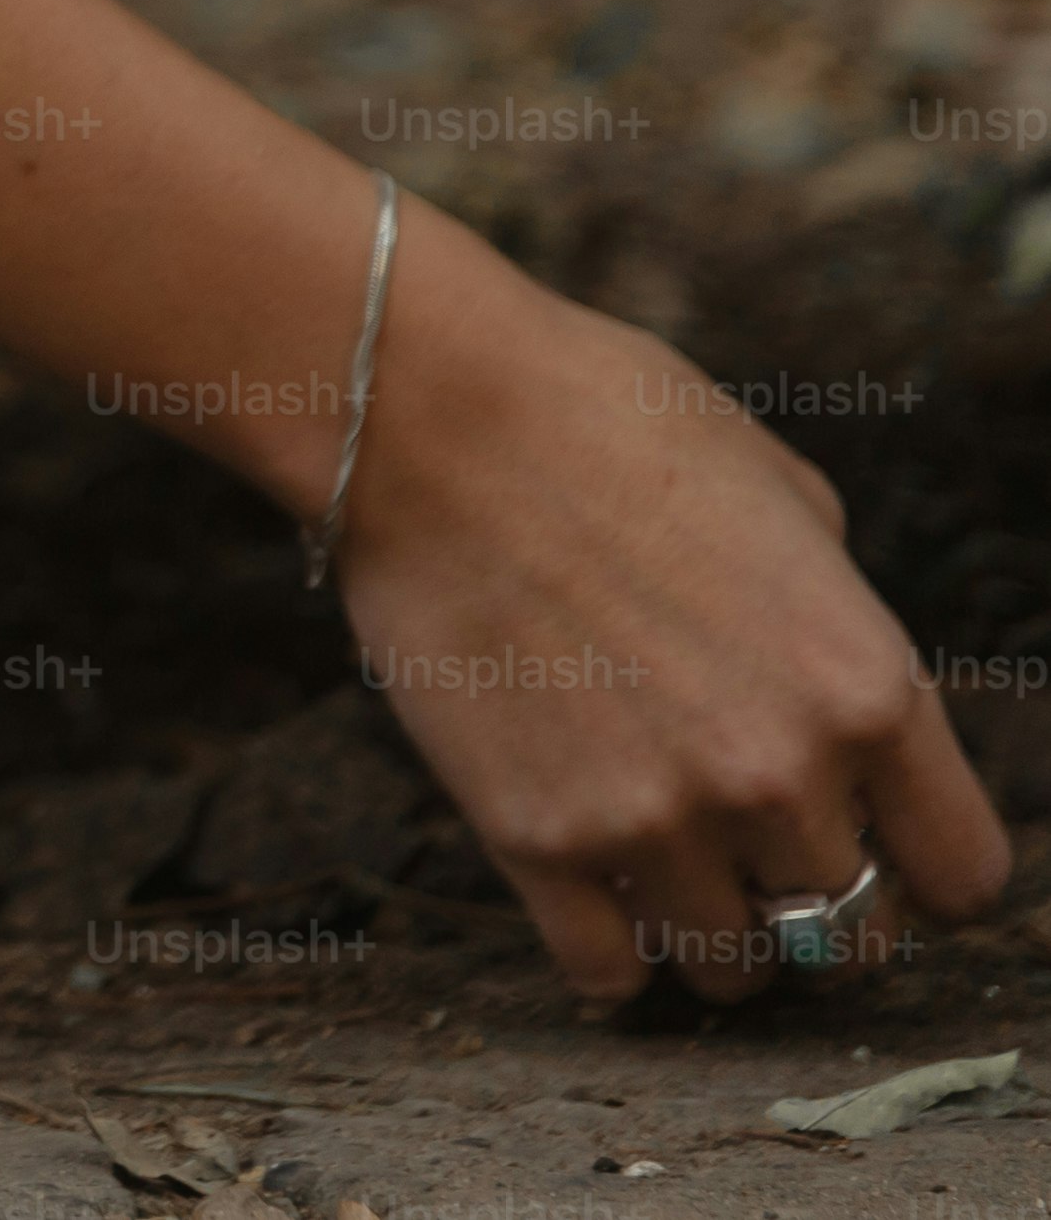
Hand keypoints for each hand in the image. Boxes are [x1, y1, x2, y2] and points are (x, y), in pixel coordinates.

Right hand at [329, 219, 1013, 1002]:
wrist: (425, 414)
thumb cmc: (606, 422)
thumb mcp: (783, 498)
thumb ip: (834, 618)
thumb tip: (831, 694)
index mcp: (868, 688)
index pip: (961, 873)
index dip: (920, 863)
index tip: (875, 845)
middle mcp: (779, 774)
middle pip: (850, 933)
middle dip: (809, 895)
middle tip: (754, 852)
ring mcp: (655, 816)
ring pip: (730, 967)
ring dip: (711, 933)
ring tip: (670, 878)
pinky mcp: (535, 837)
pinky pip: (606, 973)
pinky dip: (611, 955)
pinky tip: (595, 900)